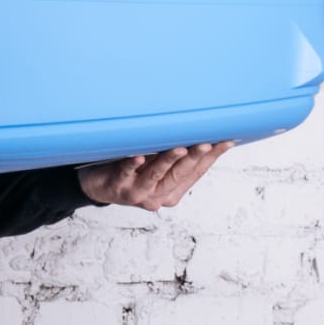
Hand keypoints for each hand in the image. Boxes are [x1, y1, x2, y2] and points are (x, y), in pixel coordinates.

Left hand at [78, 143, 231, 211]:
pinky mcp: (117, 187)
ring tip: (181, 147)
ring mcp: (137, 193)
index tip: (227, 140)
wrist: (96, 186)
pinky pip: (125, 173)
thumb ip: (174, 155)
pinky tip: (138, 155)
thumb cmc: (130, 170)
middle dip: (194, 157)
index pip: (197, 172)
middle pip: (179, 174)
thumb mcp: (156, 164)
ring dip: (168, 160)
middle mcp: (157, 195)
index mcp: (172, 192)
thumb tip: (198, 129)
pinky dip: (132, 164)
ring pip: (156, 175)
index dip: (212, 157)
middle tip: (207, 142)